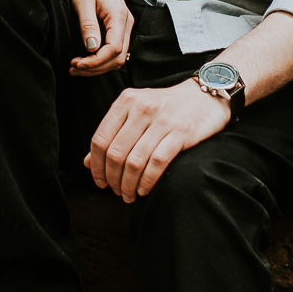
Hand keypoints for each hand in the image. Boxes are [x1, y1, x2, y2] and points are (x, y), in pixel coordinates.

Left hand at [67, 0, 131, 76]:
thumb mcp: (82, 0)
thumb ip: (88, 24)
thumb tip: (92, 49)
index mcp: (119, 15)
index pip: (113, 49)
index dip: (95, 62)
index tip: (77, 64)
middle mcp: (126, 22)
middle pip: (117, 57)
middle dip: (95, 67)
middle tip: (72, 68)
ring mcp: (124, 25)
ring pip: (117, 56)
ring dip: (97, 65)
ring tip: (75, 67)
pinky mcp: (118, 26)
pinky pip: (113, 49)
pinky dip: (100, 58)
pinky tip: (84, 59)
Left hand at [85, 82, 227, 201]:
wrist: (205, 96)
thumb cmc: (167, 108)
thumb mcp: (135, 112)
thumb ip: (112, 134)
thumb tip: (88, 163)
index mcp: (125, 101)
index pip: (100, 139)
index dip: (96, 166)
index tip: (100, 182)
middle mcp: (141, 108)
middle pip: (115, 153)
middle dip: (112, 179)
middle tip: (116, 192)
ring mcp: (161, 120)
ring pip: (134, 161)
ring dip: (128, 185)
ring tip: (129, 195)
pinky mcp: (180, 132)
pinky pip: (157, 163)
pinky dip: (147, 182)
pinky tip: (144, 190)